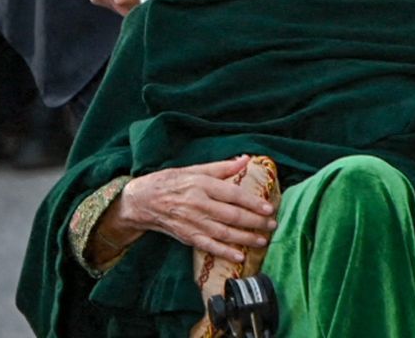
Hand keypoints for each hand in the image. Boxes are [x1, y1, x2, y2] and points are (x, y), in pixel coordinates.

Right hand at [117, 156, 277, 265]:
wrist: (143, 200)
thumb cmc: (171, 181)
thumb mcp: (195, 169)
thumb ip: (222, 167)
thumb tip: (246, 159)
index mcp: (202, 185)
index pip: (233, 195)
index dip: (253, 202)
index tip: (269, 207)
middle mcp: (198, 204)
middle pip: (232, 215)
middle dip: (255, 221)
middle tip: (272, 224)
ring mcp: (192, 222)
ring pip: (224, 233)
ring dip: (245, 238)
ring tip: (263, 240)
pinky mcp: (187, 236)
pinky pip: (209, 246)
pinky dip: (225, 252)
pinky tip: (240, 256)